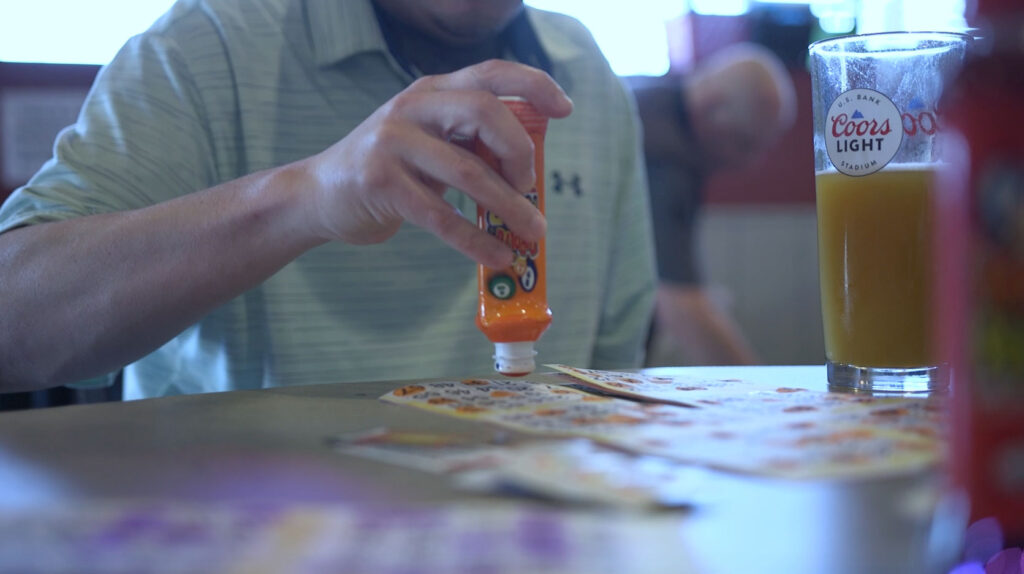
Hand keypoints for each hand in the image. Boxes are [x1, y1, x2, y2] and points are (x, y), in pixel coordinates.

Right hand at [299, 59, 572, 267]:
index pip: (491, 72)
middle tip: (530, 185)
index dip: (534, 85)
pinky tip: (497, 256)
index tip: (565, 110)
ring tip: (532, 233)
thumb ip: (470, 143)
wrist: (319, 194)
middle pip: (485, 112)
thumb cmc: (390, 171)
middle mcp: (414, 107)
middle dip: (520, 152)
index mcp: (433, 90)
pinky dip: (476, 241)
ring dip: (510, 208)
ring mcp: (393, 142)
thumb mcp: (429, 142)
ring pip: (469, 172)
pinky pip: (442, 216)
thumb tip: (529, 169)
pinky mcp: (381, 183)